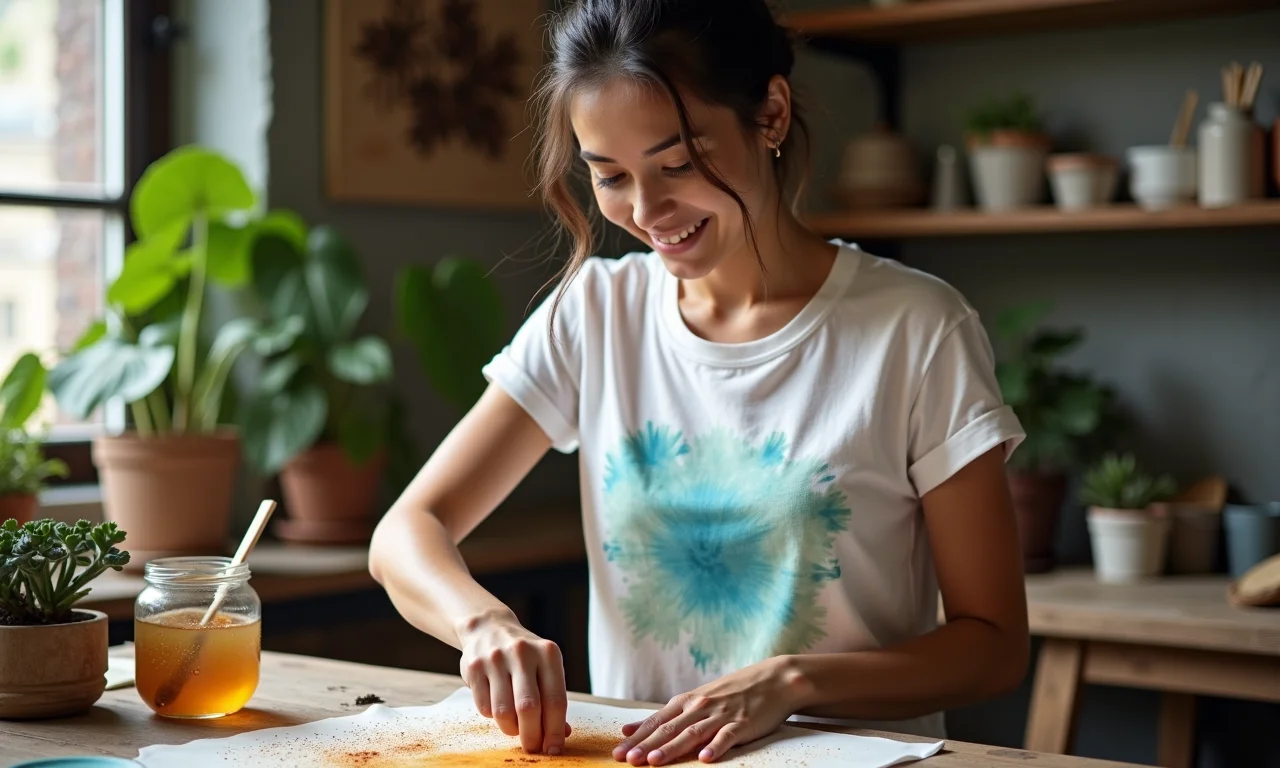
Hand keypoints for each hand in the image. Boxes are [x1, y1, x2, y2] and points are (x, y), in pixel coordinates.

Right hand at [458, 611, 569, 754]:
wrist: (488, 627)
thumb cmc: (524, 656)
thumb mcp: (545, 668)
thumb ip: (553, 698)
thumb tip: (562, 734)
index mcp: (548, 653)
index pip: (555, 700)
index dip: (555, 730)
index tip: (554, 748)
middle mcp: (522, 652)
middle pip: (528, 708)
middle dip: (532, 736)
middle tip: (533, 747)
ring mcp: (495, 658)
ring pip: (503, 712)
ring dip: (511, 729)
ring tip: (515, 727)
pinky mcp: (474, 667)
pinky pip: (484, 708)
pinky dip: (493, 717)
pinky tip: (498, 706)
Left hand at [612, 656, 809, 764]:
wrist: (773, 679)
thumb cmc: (733, 691)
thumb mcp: (698, 699)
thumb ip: (668, 716)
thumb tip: (632, 728)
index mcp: (687, 702)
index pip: (656, 722)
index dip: (636, 737)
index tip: (617, 752)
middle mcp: (700, 707)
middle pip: (668, 729)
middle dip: (645, 746)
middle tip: (627, 760)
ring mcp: (721, 715)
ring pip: (692, 734)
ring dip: (672, 748)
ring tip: (655, 762)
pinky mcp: (743, 724)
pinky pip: (727, 737)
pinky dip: (715, 748)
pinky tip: (705, 759)